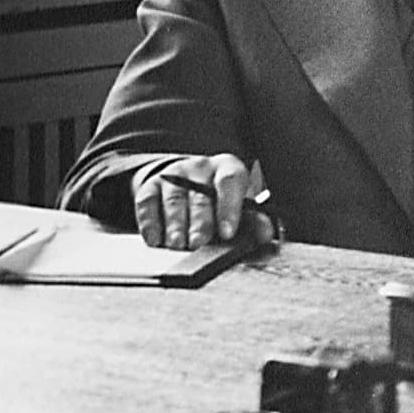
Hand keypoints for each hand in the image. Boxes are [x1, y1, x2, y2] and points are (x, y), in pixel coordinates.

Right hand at [132, 154, 250, 249]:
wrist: (191, 182)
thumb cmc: (222, 200)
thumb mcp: (242, 205)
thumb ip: (254, 221)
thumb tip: (265, 235)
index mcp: (228, 169)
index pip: (230, 181)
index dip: (229, 207)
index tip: (227, 232)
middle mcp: (200, 168)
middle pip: (200, 194)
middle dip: (199, 221)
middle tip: (198, 243)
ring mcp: (174, 175)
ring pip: (174, 198)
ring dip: (175, 224)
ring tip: (176, 245)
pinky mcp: (151, 185)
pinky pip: (147, 202)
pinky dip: (150, 222)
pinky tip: (154, 239)